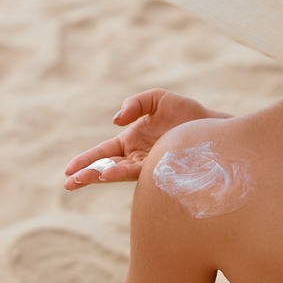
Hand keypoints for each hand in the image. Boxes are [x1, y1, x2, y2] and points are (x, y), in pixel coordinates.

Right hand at [64, 88, 230, 189]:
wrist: (214, 127)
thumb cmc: (188, 114)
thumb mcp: (158, 99)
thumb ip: (135, 103)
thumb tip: (116, 120)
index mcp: (132, 140)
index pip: (103, 153)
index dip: (86, 160)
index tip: (68, 170)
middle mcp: (137, 156)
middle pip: (105, 167)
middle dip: (86, 174)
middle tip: (68, 183)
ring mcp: (149, 166)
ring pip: (118, 173)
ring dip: (99, 176)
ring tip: (82, 180)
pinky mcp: (161, 170)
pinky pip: (138, 172)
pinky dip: (121, 173)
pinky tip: (108, 174)